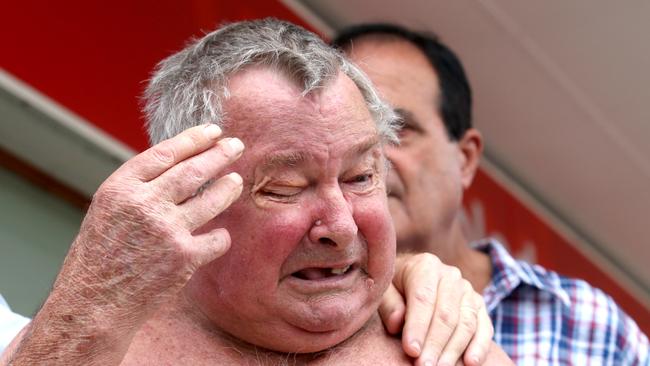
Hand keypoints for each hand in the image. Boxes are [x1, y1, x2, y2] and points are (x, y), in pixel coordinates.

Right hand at [8, 124, 243, 364]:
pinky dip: (220, 237)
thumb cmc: (100, 257)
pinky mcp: (184, 256)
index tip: (212, 131)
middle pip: (194, 170)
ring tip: (236, 180)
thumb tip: (180, 165)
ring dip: (229, 187)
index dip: (193, 140)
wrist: (95, 305)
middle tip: (236, 146)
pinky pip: (217, 238)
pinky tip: (218, 236)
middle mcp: (144, 204)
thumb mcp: (108, 211)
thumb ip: (139, 187)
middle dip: (220, 154)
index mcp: (120, 188)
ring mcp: (166, 230)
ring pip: (213, 197)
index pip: (165, 153)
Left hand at [380, 253, 492, 365]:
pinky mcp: (479, 306)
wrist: (413, 277)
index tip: (411, 350)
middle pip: (446, 314)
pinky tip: (471, 363)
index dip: (418, 326)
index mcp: (425, 266)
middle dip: (435, 344)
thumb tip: (397, 323)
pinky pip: (484, 327)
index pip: (423, 298)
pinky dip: (479, 347)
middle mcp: (450, 276)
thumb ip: (389, 304)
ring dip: (453, 350)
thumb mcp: (384, 290)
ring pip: (466, 324)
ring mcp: (467, 290)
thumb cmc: (395, 287)